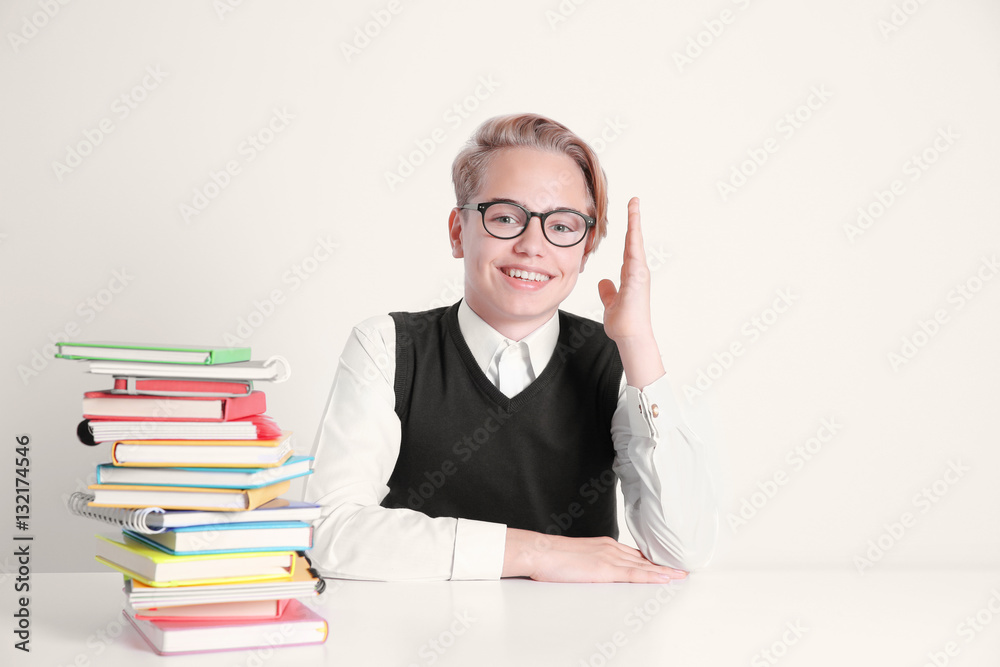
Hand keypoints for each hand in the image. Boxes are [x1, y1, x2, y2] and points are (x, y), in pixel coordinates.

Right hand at [502, 528, 687, 582]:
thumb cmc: (553, 555)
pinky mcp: (605, 569)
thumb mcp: (578, 555)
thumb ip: (592, 560)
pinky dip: (652, 576)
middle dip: (663, 564)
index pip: (634, 554)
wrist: (541, 551)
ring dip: (664, 570)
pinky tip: (665, 578)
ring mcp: (609, 558)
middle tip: (682, 568)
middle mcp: (611, 548)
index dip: (652, 559)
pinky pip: (634, 574)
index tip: (666, 563)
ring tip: (681, 574)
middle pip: (643, 558)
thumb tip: (597, 568)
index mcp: (605, 545)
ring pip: (643, 566)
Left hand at [597, 197, 664, 388]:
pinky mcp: (638, 278)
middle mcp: (637, 271)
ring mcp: (639, 273)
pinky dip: (634, 239)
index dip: (629, 231)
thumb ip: (608, 291)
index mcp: (631, 275)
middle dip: (634, 219)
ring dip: (635, 223)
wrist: (631, 336)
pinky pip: (635, 254)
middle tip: (634, 200)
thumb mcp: (611, 302)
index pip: (629, 247)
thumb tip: (603, 281)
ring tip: (634, 204)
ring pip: (636, 242)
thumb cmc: (624, 323)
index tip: (629, 214)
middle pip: (635, 240)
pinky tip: (633, 226)